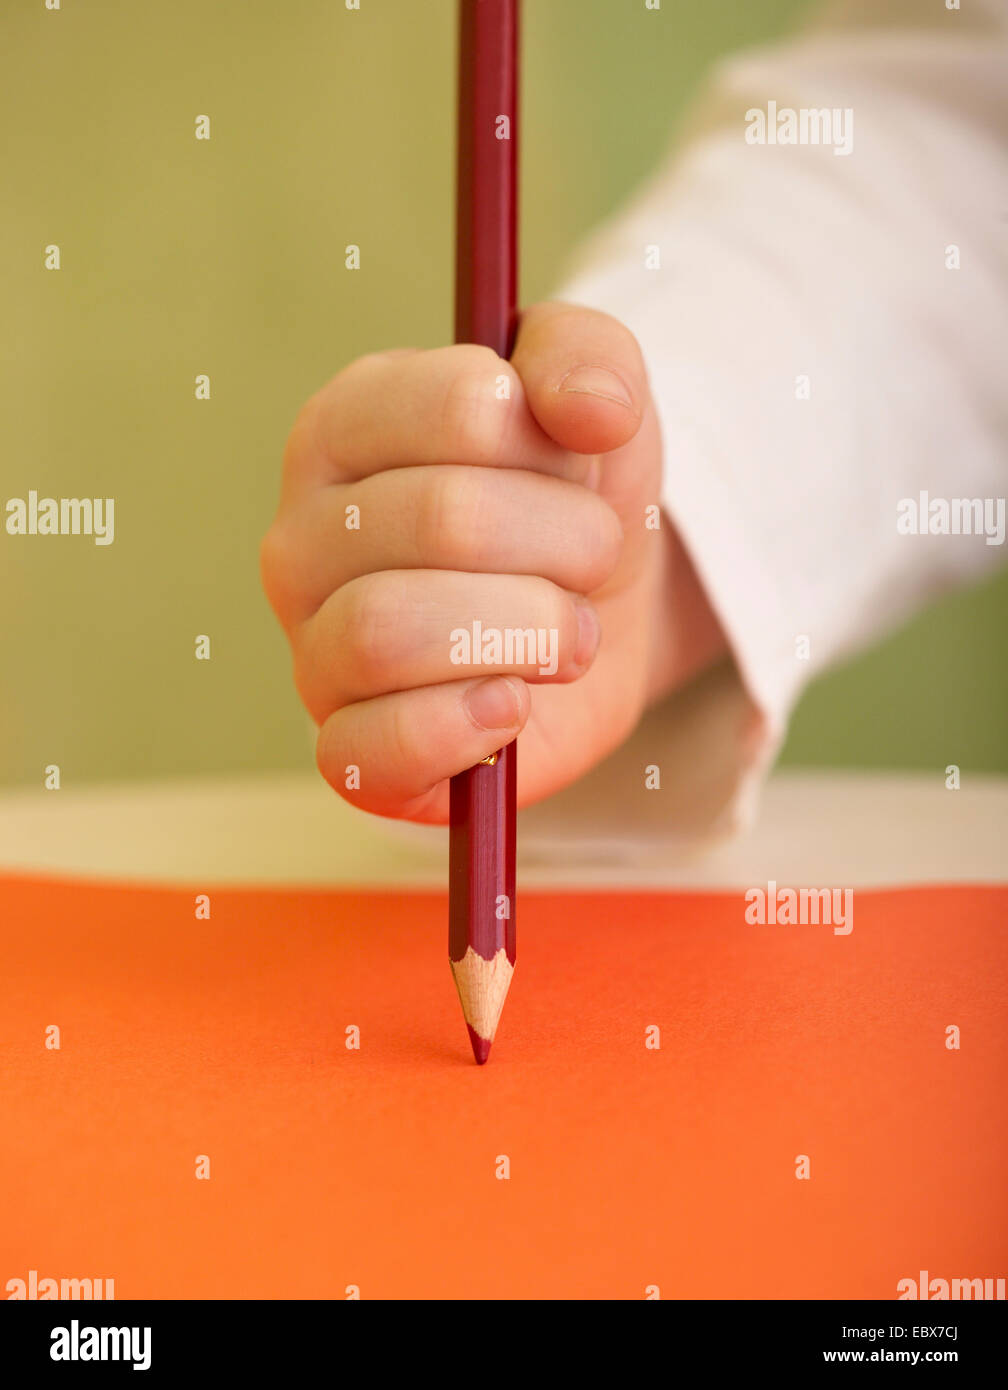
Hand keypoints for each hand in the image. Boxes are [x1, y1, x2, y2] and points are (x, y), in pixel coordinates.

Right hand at [261, 302, 724, 821]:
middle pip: (444, 521)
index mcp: (343, 427)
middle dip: (566, 543)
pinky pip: (367, 751)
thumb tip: (590, 410)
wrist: (597, 613)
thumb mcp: (596, 398)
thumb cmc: (570, 495)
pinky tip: (511, 705)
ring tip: (567, 634)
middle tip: (592, 560)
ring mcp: (313, 649)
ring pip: (389, 632)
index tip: (575, 464)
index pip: (459, 408)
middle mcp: (303, 537)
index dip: (553, 445)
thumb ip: (588, 360)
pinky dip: (459, 730)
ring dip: (528, 634)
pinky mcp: (345, 751)